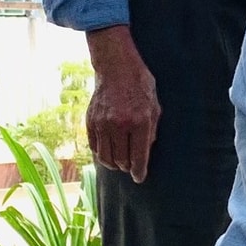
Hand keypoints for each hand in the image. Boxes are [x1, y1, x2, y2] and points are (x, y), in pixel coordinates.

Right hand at [85, 27, 159, 182]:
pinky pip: (94, 147)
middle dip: (127, 167)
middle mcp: (119, 125)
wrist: (116, 67)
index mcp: (139, 122)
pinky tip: (109, 149)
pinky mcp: (90, 121)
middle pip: (121, 161)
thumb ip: (151, 131)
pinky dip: (101, 152)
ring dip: (114, 163)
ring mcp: (102, 123)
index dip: (139, 172)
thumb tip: (146, 153)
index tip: (139, 178)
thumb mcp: (155, 107)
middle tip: (132, 165)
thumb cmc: (140, 85)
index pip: (138, 157)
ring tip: (120, 160)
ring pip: (105, 157)